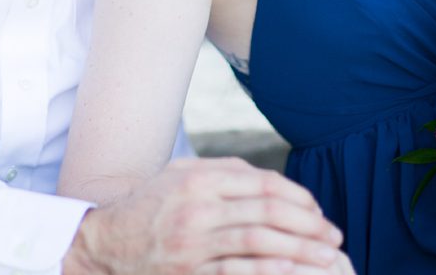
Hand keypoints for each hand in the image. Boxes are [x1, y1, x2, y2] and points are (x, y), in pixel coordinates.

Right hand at [62, 157, 342, 274]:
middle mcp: (199, 209)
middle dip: (309, 226)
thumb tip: (276, 182)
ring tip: (326, 258)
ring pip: (258, 245)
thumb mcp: (182, 172)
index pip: (266, 184)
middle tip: (335, 237)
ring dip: (299, 252)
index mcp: (202, 178)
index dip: (300, 198)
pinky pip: (237, 273)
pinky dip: (269, 273)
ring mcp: (193, 244)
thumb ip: (228, 170)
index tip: (320, 211)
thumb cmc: (150, 203)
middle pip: (268, 214)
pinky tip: (293, 274)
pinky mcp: (188, 272)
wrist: (101, 245)